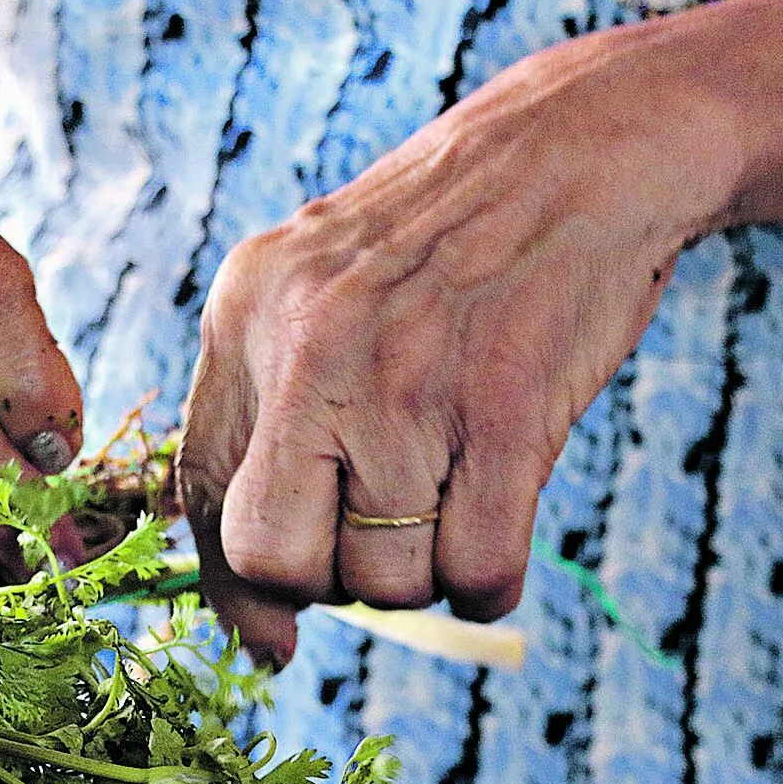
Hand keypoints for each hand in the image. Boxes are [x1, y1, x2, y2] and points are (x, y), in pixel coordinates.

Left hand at [176, 32, 737, 665]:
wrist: (580, 149)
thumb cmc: (441, 249)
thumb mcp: (315, 293)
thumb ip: (264, 423)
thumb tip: (258, 627)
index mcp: (245, 316)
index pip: (202, 495)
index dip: (234, 587)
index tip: (271, 634)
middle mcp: (311, 349)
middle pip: (278, 556)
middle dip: (327, 581)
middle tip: (376, 534)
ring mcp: (407, 380)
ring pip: (387, 578)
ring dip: (423, 573)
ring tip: (452, 498)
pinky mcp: (505, 409)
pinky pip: (476, 569)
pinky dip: (486, 581)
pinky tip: (496, 530)